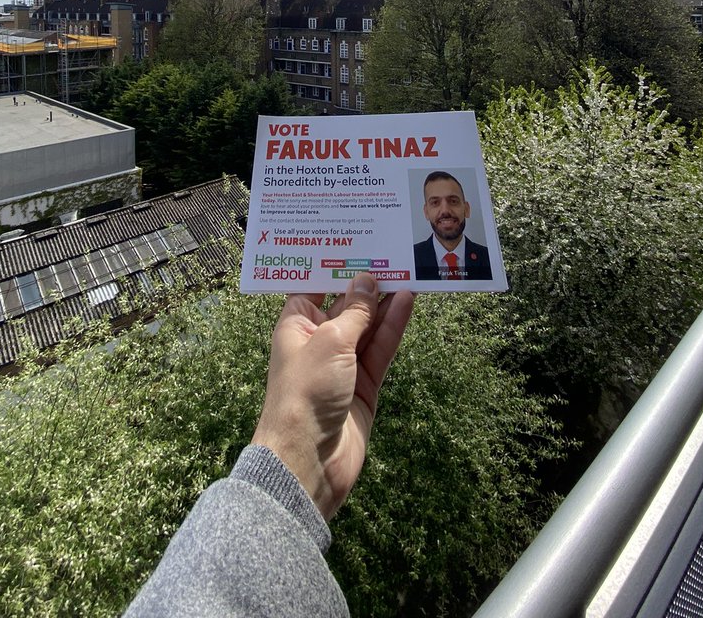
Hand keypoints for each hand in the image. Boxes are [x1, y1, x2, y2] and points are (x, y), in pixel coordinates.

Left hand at [251, 273, 413, 520]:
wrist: (309, 461)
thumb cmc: (305, 393)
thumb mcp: (330, 342)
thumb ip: (354, 312)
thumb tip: (367, 281)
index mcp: (295, 326)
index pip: (314, 288)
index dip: (334, 267)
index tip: (355, 242)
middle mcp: (317, 341)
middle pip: (346, 305)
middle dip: (365, 282)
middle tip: (391, 250)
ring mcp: (343, 364)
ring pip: (368, 325)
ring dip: (385, 301)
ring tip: (407, 269)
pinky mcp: (364, 385)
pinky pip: (381, 348)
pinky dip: (393, 326)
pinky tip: (408, 301)